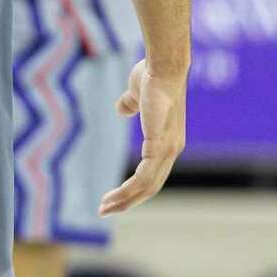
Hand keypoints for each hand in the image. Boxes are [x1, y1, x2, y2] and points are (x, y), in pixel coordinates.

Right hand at [101, 58, 186, 215]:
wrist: (163, 66)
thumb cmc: (152, 77)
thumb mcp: (137, 96)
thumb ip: (131, 104)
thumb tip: (122, 109)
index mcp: (167, 143)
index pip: (152, 175)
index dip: (133, 189)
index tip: (112, 197)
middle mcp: (172, 150)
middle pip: (150, 187)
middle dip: (127, 201)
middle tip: (104, 210)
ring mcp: (168, 148)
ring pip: (147, 185)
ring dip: (126, 199)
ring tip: (106, 205)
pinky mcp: (160, 143)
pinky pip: (146, 174)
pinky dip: (131, 187)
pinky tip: (117, 194)